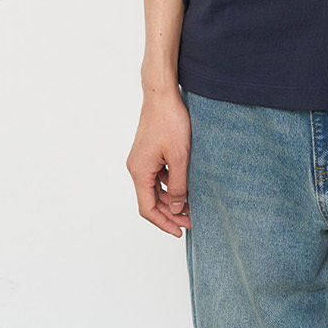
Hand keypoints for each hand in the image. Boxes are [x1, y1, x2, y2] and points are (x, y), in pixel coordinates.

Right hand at [127, 84, 191, 234]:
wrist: (162, 95)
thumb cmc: (169, 121)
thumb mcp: (180, 158)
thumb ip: (177, 187)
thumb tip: (174, 208)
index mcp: (140, 172)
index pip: (147, 208)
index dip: (163, 223)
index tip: (179, 232)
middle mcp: (136, 168)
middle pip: (150, 202)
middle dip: (170, 214)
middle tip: (190, 222)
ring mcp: (141, 161)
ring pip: (155, 190)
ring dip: (171, 201)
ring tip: (191, 207)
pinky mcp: (148, 154)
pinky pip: (157, 177)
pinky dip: (170, 186)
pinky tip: (185, 188)